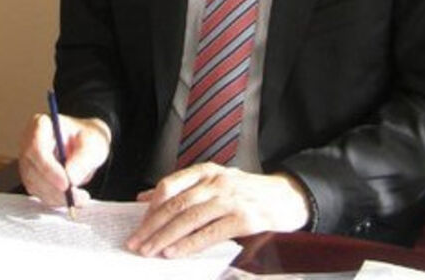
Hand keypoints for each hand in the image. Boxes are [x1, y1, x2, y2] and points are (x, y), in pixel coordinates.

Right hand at [17, 112, 109, 208]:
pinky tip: (72, 197)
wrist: (87, 144)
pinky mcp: (31, 176)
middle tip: (79, 197)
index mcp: (41, 125)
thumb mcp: (94, 143)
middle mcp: (28, 142)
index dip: (48, 168)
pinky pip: (38, 192)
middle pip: (33, 170)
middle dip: (55, 188)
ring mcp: (28, 161)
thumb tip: (70, 179)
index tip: (66, 184)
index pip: (36, 148)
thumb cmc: (89, 137)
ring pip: (35, 185)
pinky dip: (55, 199)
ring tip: (81, 197)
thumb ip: (83, 159)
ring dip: (57, 196)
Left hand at [126, 164, 309, 257]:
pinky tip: (175, 253)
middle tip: (135, 243)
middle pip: (175, 205)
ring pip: (189, 219)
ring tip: (149, 251)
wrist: (289, 197)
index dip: (150, 207)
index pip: (169, 186)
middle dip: (152, 227)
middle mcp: (217, 182)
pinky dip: (189, 244)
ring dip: (165, 237)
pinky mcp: (244, 218)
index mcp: (207, 171)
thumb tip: (145, 199)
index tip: (137, 225)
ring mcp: (231, 199)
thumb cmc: (249, 192)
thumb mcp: (217, 182)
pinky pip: (210, 233)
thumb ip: (184, 189)